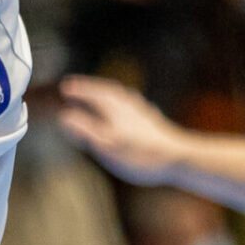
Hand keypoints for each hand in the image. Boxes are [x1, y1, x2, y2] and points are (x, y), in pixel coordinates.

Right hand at [57, 76, 187, 185]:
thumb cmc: (141, 155)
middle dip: (92, 87)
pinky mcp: (156, 124)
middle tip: (79, 85)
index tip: (65, 87)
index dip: (79, 90)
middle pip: (109, 91)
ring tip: (103, 92)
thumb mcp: (107, 145)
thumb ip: (85, 129)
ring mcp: (144, 115)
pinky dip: (127, 103)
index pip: (93, 94)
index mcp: (115, 111)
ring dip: (110, 92)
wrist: (181, 159)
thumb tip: (64, 117)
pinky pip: (138, 106)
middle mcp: (129, 108)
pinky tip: (132, 108)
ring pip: (125, 97)